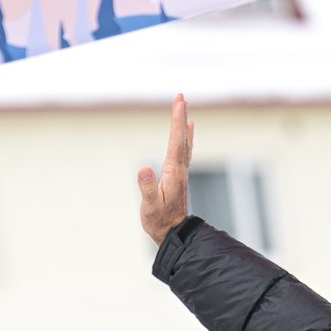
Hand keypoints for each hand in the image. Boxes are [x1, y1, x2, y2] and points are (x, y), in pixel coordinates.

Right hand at [136, 95, 194, 244]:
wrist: (173, 234)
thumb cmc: (159, 221)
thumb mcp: (149, 206)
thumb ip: (147, 188)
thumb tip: (143, 169)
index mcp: (173, 172)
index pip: (176, 141)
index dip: (177, 121)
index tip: (179, 102)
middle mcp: (180, 169)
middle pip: (182, 138)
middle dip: (181, 116)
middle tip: (181, 96)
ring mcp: (180, 172)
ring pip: (184, 142)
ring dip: (183, 124)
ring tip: (184, 107)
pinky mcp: (178, 176)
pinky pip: (184, 150)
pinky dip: (185, 137)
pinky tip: (188, 130)